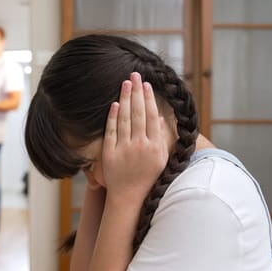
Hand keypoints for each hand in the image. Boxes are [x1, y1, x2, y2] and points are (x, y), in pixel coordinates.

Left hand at [101, 72, 167, 199]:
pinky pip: (111, 131)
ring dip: (126, 99)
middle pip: (139, 114)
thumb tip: (161, 116)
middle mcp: (140, 146)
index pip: (152, 116)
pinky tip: (115, 104)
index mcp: (155, 146)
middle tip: (135, 74)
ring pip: (125, 119)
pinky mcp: (110, 153)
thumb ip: (161, 137)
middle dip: (137, 92)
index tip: (147, 84)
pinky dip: (113, 117)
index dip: (149, 99)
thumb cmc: (148, 176)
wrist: (129, 196)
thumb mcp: (161, 158)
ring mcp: (124, 149)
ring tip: (126, 83)